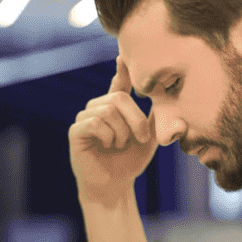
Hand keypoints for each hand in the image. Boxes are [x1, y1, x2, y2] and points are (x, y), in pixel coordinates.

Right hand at [69, 57, 156, 202]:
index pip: (119, 84)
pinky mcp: (76, 131)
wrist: (115, 186)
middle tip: (142, 138)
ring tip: (120, 145)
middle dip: (136, 119)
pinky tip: (108, 145)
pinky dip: (108, 135)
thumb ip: (154, 117)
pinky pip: (94, 123)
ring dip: (122, 132)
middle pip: (118, 98)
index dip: (122, 70)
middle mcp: (98, 108)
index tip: (123, 56)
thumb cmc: (130, 161)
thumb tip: (165, 96)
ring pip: (107, 110)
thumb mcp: (149, 138)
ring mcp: (85, 118)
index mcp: (115, 108)